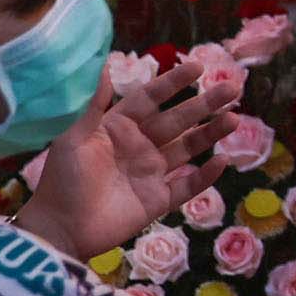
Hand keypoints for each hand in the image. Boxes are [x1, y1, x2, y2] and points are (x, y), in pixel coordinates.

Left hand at [26, 68, 233, 259]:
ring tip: (234, 119)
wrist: (61, 229)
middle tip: (232, 89)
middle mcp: (139, 146)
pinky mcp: (158, 200)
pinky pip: (187, 186)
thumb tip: (104, 66)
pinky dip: (205, 176)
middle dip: (205, 104)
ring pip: (188, 148)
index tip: (198, 67)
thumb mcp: (74, 138)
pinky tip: (222, 161)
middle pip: (177, 120)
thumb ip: (94, 105)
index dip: (174, 83)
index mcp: (118, 127)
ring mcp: (151, 173)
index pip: (151, 99)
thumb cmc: (63, 180)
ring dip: (211, 133)